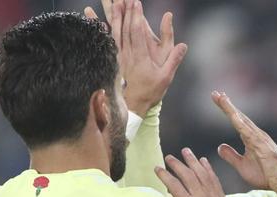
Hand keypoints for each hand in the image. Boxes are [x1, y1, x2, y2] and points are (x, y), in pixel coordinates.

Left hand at [86, 0, 186, 115]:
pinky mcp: (112, 59)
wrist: (132, 106)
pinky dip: (99, 29)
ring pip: (114, 32)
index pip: (137, 31)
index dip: (136, 16)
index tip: (136, 2)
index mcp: (140, 56)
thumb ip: (174, 59)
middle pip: (124, 28)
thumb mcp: (166, 77)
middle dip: (125, 11)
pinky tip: (94, 19)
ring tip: (113, 2)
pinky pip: (106, 41)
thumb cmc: (150, 92)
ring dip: (113, 16)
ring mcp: (118, 56)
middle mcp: (127, 54)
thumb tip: (183, 45)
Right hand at [155, 148, 233, 196]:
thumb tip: (170, 190)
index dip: (164, 175)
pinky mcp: (221, 195)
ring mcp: (213, 195)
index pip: (174, 185)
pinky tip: (202, 160)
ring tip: (185, 151)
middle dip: (177, 164)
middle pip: (187, 175)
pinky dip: (207, 168)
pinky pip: (213, 177)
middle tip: (169, 157)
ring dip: (192, 160)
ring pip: (201, 173)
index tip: (157, 168)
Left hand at [212, 91, 276, 194]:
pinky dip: (241, 123)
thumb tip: (220, 146)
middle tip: (215, 93)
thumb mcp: (242, 166)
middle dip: (227, 105)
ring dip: (232, 109)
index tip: (217, 98)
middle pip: (239, 117)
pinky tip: (233, 116)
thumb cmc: (267, 175)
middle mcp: (256, 135)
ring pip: (243, 121)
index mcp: (251, 138)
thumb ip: (231, 156)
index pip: (237, 121)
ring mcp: (260, 139)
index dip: (227, 110)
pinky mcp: (263, 146)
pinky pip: (249, 133)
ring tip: (221, 98)